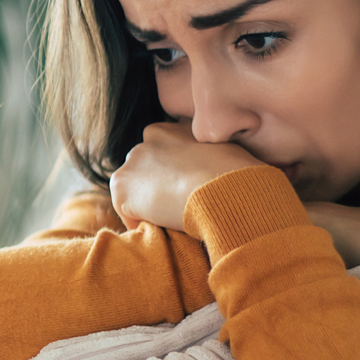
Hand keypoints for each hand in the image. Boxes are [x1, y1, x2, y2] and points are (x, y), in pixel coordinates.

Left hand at [110, 120, 264, 233]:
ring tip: (169, 222)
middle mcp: (150, 139)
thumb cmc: (238, 175)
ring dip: (148, 205)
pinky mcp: (122, 185)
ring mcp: (133, 161)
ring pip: (134, 189)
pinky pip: (126, 211)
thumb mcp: (228, 155)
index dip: (172, 175)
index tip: (184, 191)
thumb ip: (212, 156)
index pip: (164, 152)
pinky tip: (160, 230)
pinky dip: (139, 223)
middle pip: (145, 170)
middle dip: (156, 187)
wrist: (223, 189)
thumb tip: (225, 170)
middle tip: (174, 209)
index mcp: (175, 129)